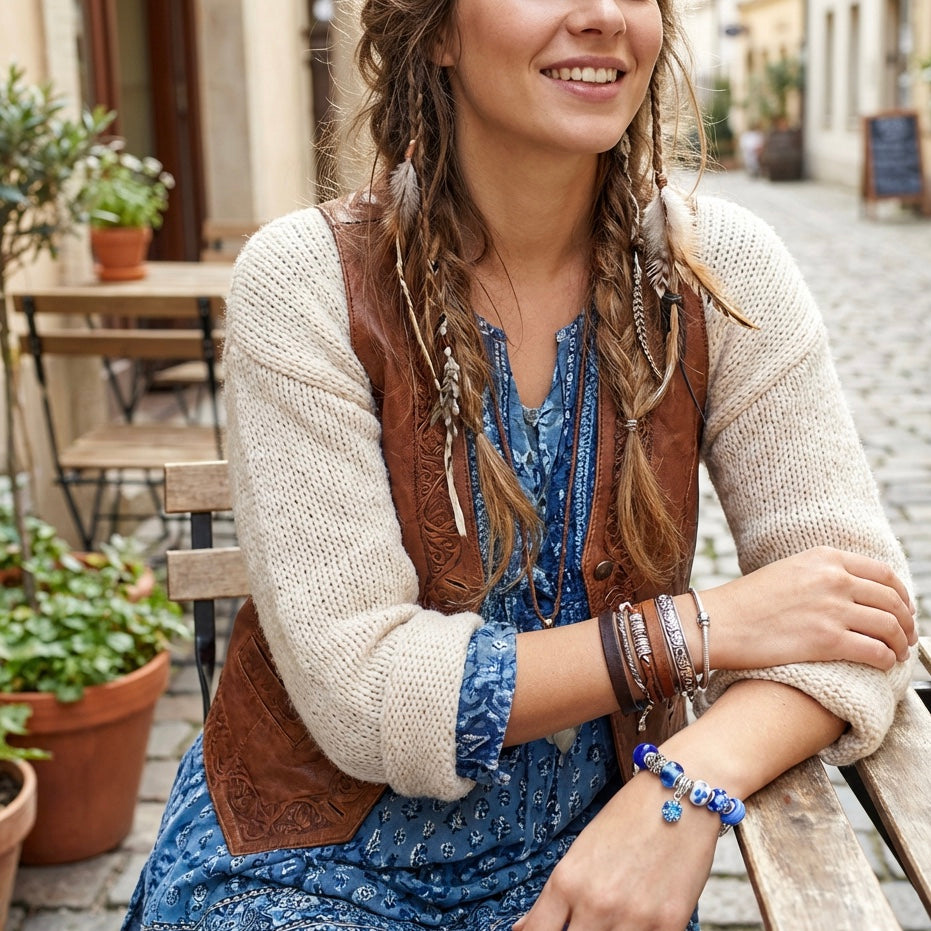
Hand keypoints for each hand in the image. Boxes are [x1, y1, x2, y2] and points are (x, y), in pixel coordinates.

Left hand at [512, 772, 716, 929]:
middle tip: (585, 920)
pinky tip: (639, 921)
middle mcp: (596, 903)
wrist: (681, 794)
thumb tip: (525, 929)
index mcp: (567, 880)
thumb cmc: (628, 817)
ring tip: (613, 915)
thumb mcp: (582, 851)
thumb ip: (556, 896)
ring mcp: (633, 917)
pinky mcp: (670, 924)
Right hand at [700, 546, 915, 671]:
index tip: (903, 608)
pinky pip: (876, 651)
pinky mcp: (828, 640)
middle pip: (891, 600)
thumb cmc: (747, 602)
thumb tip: (853, 591)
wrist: (720, 622)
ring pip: (890, 627)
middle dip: (906, 621)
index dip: (901, 594)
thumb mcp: (788, 571)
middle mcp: (833, 579)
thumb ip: (822, 575)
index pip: (883, 573)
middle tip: (907, 635)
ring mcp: (832, 609)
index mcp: (824, 558)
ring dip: (900, 643)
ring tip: (898, 652)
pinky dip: (887, 659)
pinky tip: (883, 663)